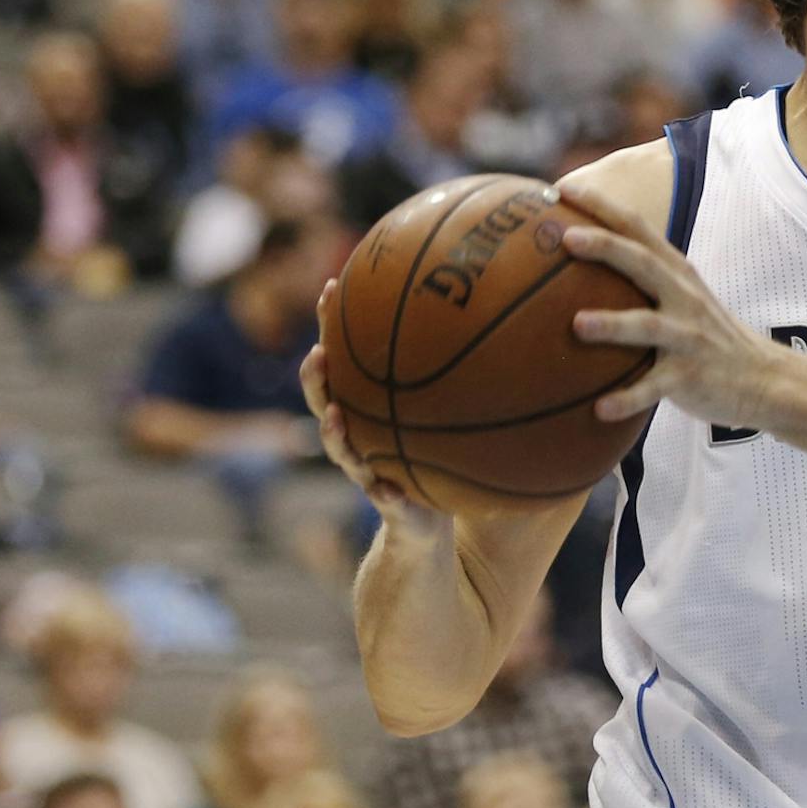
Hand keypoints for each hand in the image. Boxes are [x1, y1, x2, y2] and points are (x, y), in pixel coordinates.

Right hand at [304, 281, 451, 543]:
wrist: (428, 521)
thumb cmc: (438, 456)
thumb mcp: (446, 411)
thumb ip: (455, 373)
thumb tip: (490, 312)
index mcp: (369, 408)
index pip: (344, 360)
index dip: (332, 326)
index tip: (332, 287)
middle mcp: (359, 437)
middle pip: (323, 402)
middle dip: (316, 378)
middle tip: (317, 353)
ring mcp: (368, 471)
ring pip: (341, 450)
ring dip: (333, 434)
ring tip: (332, 417)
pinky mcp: (389, 505)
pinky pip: (382, 499)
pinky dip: (383, 493)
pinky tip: (386, 488)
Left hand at [554, 182, 775, 428]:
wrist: (765, 378)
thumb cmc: (708, 337)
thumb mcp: (684, 297)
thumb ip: (644, 280)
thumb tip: (579, 268)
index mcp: (677, 274)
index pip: (638, 229)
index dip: (602, 206)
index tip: (561, 188)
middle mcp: (684, 298)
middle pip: (643, 264)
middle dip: (606, 247)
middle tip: (567, 237)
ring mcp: (688, 337)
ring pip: (648, 326)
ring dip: (614, 324)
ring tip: (577, 325)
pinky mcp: (690, 376)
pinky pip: (655, 388)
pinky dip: (628, 397)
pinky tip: (599, 409)